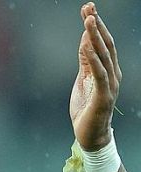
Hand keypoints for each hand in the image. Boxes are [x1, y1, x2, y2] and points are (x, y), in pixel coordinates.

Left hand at [69, 2, 121, 151]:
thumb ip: (85, 60)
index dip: (95, 25)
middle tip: (89, 7)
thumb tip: (85, 39)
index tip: (87, 8)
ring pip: (104, 55)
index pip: (102, 43)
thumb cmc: (86, 107)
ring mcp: (110, 85)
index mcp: (108, 70)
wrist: (89, 135)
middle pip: (105, 44)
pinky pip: (99, 73)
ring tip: (89, 20)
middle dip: (97, 25)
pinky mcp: (103, 96)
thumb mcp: (83, 79)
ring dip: (96, 36)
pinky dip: (93, 58)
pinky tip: (87, 46)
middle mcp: (112, 74)